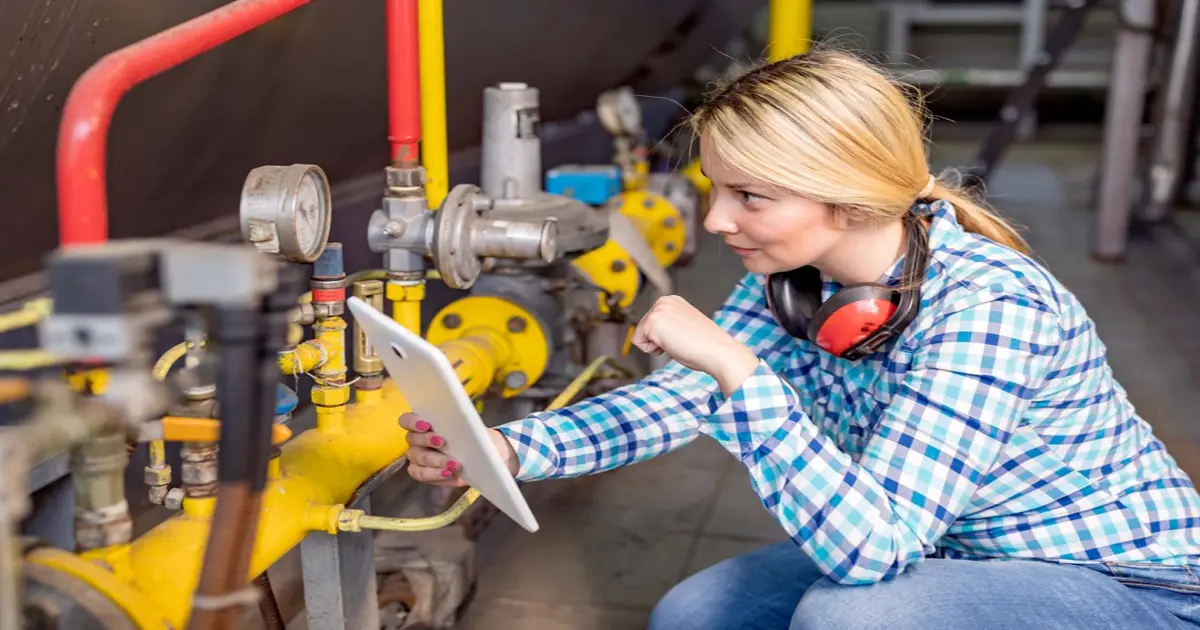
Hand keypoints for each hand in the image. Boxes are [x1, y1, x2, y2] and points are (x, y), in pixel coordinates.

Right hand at [399, 413, 519, 485]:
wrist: (481, 456)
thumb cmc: (472, 438)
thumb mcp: (471, 428)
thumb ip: (461, 423)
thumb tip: (462, 422)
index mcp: (423, 423)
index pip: (406, 420)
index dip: (412, 421)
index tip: (426, 425)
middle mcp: (416, 440)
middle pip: (412, 439)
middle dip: (427, 440)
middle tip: (443, 442)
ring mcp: (417, 457)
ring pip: (417, 458)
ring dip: (435, 460)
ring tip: (453, 464)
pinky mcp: (422, 473)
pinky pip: (421, 474)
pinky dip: (434, 474)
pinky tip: (448, 473)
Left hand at [631, 295, 758, 394]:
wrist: (718, 350)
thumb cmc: (706, 345)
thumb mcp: (684, 327)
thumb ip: (670, 326)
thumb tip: (659, 335)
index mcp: (672, 301)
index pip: (652, 324)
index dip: (664, 337)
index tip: (682, 337)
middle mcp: (664, 301)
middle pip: (643, 329)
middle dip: (658, 340)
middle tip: (680, 341)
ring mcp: (658, 309)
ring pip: (641, 335)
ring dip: (657, 345)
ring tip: (677, 342)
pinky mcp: (653, 321)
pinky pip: (638, 343)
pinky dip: (653, 350)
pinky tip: (672, 345)